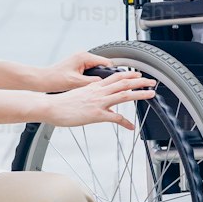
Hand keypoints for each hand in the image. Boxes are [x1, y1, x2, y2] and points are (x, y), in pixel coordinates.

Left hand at [40, 51, 111, 91]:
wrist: (42, 79)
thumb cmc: (55, 79)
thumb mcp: (76, 83)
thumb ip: (92, 83)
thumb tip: (104, 85)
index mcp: (84, 57)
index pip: (106, 63)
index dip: (113, 73)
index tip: (119, 81)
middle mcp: (83, 55)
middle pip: (102, 65)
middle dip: (106, 76)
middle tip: (112, 86)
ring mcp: (80, 59)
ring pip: (96, 68)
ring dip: (98, 77)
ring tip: (101, 87)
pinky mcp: (77, 64)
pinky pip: (90, 70)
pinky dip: (92, 77)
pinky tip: (92, 86)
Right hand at [41, 69, 156, 129]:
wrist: (50, 107)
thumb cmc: (61, 103)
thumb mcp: (78, 94)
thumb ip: (89, 94)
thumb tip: (94, 97)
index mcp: (94, 85)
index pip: (115, 77)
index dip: (129, 75)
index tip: (139, 74)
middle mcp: (98, 91)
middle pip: (124, 83)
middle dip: (140, 82)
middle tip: (152, 82)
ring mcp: (98, 102)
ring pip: (124, 95)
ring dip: (140, 94)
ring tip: (151, 95)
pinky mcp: (96, 114)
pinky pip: (115, 118)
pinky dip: (125, 122)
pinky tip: (132, 127)